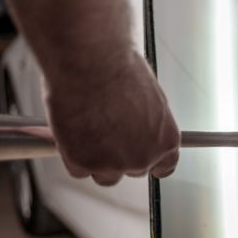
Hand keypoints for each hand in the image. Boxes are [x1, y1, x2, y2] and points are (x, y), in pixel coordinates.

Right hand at [44, 51, 179, 185]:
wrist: (93, 62)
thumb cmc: (120, 69)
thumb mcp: (148, 98)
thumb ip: (145, 123)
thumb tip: (135, 128)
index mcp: (166, 140)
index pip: (164, 166)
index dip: (150, 162)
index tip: (142, 158)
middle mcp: (144, 157)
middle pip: (133, 170)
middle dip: (119, 156)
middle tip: (105, 132)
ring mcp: (113, 164)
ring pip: (104, 175)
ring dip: (96, 159)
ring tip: (87, 130)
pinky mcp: (83, 163)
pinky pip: (77, 169)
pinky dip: (72, 154)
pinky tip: (72, 132)